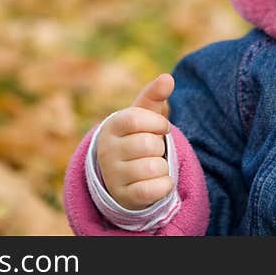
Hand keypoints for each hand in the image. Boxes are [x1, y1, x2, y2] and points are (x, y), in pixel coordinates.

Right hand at [96, 73, 174, 209]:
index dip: (156, 122)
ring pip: (153, 167)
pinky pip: (153, 190)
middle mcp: (107, 151)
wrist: (122, 173)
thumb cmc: (137, 136)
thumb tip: (168, 77)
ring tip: (153, 166)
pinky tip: (158, 182)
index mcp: (111, 126)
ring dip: (163, 166)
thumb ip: (154, 95)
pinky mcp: (124, 197)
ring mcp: (113, 175)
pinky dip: (164, 185)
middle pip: (147, 144)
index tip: (162, 127)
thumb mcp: (143, 115)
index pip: (135, 118)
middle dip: (160, 146)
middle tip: (153, 150)